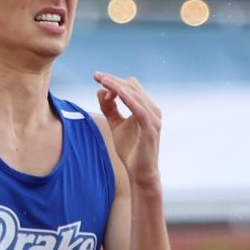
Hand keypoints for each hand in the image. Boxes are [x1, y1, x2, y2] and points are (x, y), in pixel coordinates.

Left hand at [93, 72, 163, 186]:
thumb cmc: (130, 150)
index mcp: (146, 108)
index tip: (96, 76)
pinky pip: (139, 110)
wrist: (140, 173)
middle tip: (97, 76)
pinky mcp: (151, 129)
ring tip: (103, 82)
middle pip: (133, 87)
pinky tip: (117, 93)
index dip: (113, 80)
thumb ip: (109, 109)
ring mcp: (154, 119)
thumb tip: (101, 92)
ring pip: (135, 95)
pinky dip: (128, 99)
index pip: (131, 87)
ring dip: (118, 86)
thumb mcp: (116, 125)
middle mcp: (153, 111)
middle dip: (113, 80)